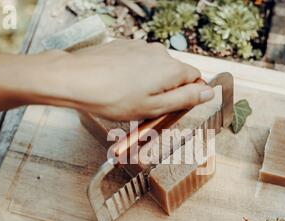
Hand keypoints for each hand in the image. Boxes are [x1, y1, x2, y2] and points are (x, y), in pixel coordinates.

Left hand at [36, 40, 214, 120]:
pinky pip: (137, 63)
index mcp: (171, 68)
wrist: (76, 79)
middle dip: (166, 92)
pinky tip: (118, 87)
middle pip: (174, 74)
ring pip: (154, 69)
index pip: (195, 79)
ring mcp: (140, 47)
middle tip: (148, 110)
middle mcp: (159, 52)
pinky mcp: (123, 46)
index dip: (188, 96)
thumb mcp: (155, 107)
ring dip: (149, 84)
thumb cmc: (113, 97)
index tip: (174, 109)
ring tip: (129, 100)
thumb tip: (208, 92)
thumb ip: (185, 99)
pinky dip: (133, 75)